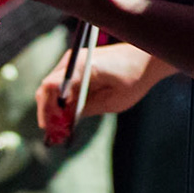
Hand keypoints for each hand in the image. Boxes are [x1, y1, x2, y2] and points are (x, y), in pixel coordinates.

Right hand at [35, 40, 162, 130]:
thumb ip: (88, 109)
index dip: (46, 109)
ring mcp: (75, 62)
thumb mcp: (113, 101)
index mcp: (81, 67)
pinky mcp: (79, 67)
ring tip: (58, 131)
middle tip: (53, 135)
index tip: (49, 127)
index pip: (50, 86)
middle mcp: (73, 61)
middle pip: (48, 88)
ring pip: (54, 88)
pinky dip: (63, 102)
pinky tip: (67, 119)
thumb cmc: (134, 78)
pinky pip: (64, 86)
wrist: (147, 58)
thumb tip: (67, 121)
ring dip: (54, 109)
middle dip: (48, 112)